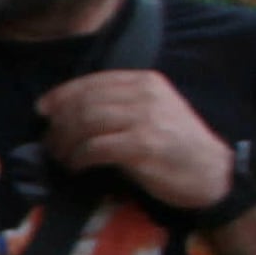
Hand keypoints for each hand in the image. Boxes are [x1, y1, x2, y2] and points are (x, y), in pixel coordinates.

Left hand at [35, 68, 239, 214]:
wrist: (212, 173)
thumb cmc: (176, 146)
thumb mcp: (152, 112)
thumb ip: (119, 105)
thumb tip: (68, 112)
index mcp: (145, 81)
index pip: (92, 81)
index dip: (61, 95)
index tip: (43, 110)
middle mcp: (145, 94)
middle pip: (84, 103)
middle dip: (60, 124)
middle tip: (50, 143)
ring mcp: (145, 119)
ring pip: (86, 123)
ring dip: (65, 143)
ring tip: (61, 157)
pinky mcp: (143, 146)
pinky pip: (96, 148)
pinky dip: (79, 158)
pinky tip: (77, 167)